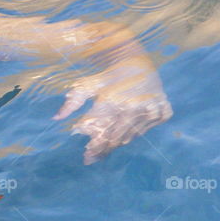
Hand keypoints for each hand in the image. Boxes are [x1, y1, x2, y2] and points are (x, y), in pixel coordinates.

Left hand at [54, 59, 172, 164]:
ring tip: (103, 152)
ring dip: (116, 143)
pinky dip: (134, 133)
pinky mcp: (164, 112)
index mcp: (113, 101)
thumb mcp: (88, 85)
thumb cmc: (108, 75)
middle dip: (101, 149)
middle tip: (91, 159)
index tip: (85, 156)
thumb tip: (56, 118)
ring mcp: (151, 110)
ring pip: (130, 136)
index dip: (92, 145)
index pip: (100, 131)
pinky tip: (124, 137)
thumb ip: (73, 101)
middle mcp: (133, 107)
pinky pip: (146, 130)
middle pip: (115, 137)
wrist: (136, 61)